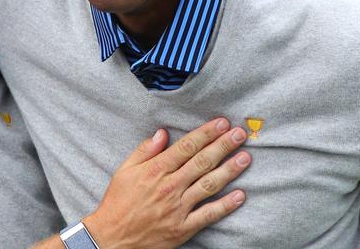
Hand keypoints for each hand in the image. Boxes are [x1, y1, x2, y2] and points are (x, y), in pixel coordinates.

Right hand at [84, 118, 249, 248]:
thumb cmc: (118, 202)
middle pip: (202, 162)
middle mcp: (170, 186)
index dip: (206, 133)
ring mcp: (178, 208)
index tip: (221, 123)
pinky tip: (240, 195)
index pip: (186, 147)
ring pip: (209, 184)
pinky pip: (209, 214)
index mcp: (155, 170)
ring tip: (246, 157)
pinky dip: (226, 205)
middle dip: (223, 146)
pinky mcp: (183, 227)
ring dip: (229, 170)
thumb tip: (162, 133)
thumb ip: (144, 150)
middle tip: (240, 134)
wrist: (113, 237)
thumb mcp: (124, 170)